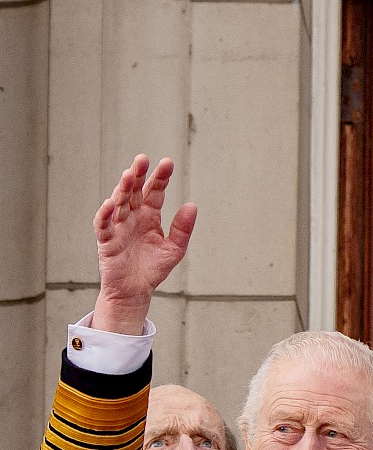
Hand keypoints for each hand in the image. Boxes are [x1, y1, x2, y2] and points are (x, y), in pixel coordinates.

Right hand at [92, 155, 195, 334]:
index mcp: (150, 216)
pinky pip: (103, 225)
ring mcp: (118, 227)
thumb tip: (192, 205)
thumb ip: (182, 228)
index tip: (168, 163)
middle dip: (138, 175)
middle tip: (143, 159)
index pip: (155, 192)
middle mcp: (132, 217)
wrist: (136, 291)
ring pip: (118, 203)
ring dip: (122, 189)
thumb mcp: (174, 249)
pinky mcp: (106, 241)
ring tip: (129, 175)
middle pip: (134, 192)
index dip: (160, 178)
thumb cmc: (153, 268)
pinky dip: (105, 214)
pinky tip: (111, 204)